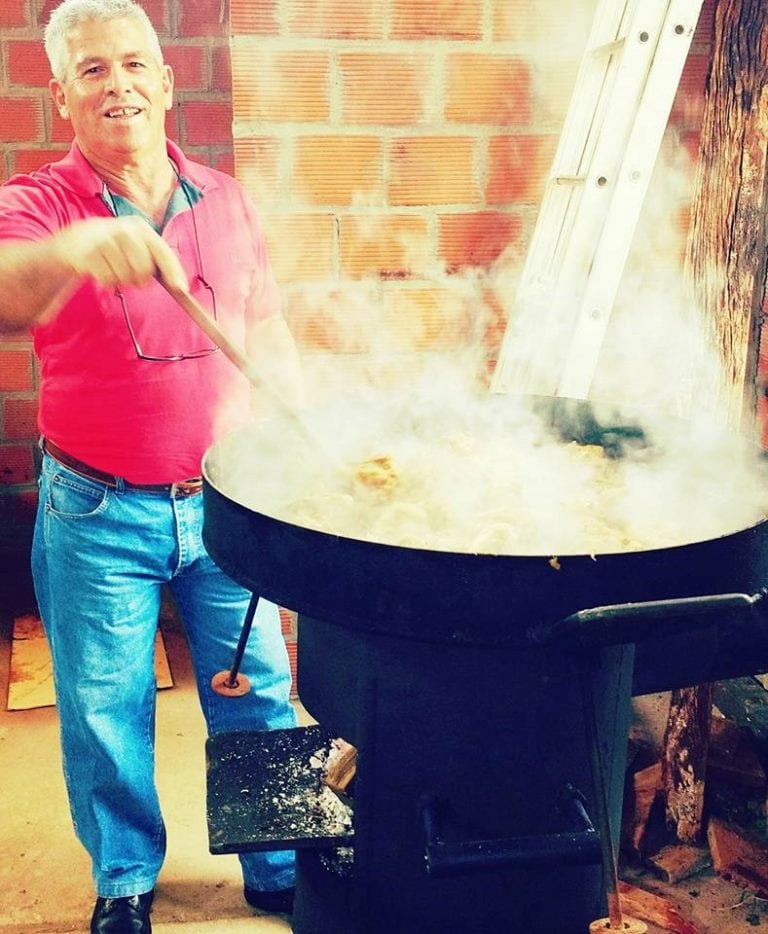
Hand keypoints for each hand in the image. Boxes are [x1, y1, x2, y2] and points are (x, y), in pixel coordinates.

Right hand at [52, 216, 187, 291]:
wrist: (74, 243)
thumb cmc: (113, 249)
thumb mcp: (135, 247)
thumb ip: (155, 260)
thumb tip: (180, 285)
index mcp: (140, 227)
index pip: (162, 251)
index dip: (173, 271)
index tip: (180, 288)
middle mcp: (124, 229)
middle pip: (143, 268)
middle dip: (139, 278)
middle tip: (131, 277)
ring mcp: (104, 239)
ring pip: (125, 276)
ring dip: (120, 279)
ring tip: (112, 269)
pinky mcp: (87, 252)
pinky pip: (107, 279)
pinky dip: (106, 281)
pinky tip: (100, 270)